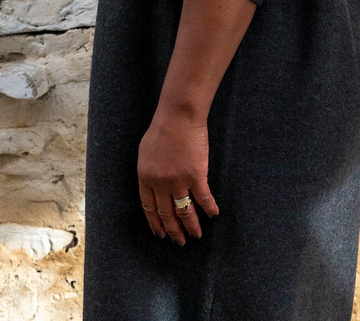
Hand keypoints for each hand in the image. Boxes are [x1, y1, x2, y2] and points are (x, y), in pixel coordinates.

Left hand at [137, 110, 219, 244]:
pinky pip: (203, 198)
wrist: (178, 116)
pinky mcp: (196, 176)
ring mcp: (178, 181)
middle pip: (166, 214)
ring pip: (184, 211)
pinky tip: (214, 214)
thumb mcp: (146, 151)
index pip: (149, 208)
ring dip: (191, 226)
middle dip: (173, 231)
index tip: (161, 234)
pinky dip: (209, 208)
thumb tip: (153, 184)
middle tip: (180, 241)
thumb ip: (149, 170)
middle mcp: (160, 183)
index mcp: (145, 177)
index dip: (156, 223)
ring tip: (196, 236)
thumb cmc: (163, 128)